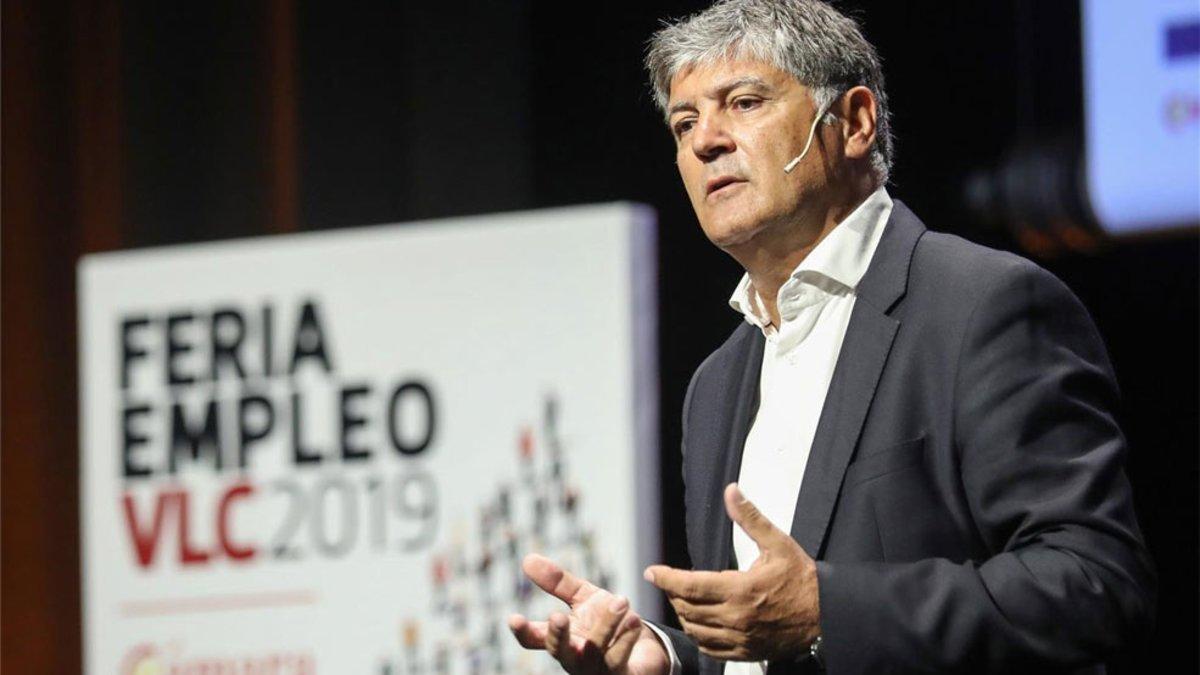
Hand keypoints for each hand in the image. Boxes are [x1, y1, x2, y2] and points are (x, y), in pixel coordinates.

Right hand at [508, 554, 670, 674]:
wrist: (642, 647)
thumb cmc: (605, 622)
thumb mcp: (582, 598)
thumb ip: (558, 582)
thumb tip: (527, 559)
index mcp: (562, 639)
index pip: (534, 639)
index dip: (522, 631)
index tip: (513, 618)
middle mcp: (574, 658)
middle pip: (559, 652)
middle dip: (557, 636)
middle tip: (558, 616)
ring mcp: (596, 670)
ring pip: (595, 652)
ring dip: (607, 626)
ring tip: (621, 601)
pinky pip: (619, 660)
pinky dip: (627, 639)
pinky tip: (634, 621)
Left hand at [644, 483, 820, 661]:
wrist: (827, 615)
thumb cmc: (802, 579)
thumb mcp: (777, 543)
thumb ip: (750, 518)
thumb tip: (731, 492)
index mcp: (740, 589)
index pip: (690, 585)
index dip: (666, 578)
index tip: (652, 571)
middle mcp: (737, 617)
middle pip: (688, 608)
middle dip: (673, 593)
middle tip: (670, 581)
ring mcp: (741, 638)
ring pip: (696, 630)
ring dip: (683, 614)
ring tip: (683, 599)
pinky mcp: (747, 651)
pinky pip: (711, 649)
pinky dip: (698, 637)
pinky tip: (698, 624)